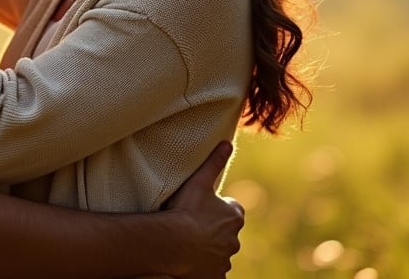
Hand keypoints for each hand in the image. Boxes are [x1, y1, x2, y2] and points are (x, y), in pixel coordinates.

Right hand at [165, 141, 244, 278]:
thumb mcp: (200, 182)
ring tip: (188, 241)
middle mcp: (234, 240)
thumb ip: (215, 162)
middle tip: (193, 224)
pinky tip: (191, 260)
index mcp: (234, 216)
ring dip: (208, 248)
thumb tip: (227, 142)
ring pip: (219, 252)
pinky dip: (205, 267)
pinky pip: (212, 271)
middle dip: (214, 229)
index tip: (204, 207)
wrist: (174, 243)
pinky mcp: (216, 276)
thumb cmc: (186, 210)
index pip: (233, 210)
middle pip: (226, 232)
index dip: (218, 208)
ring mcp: (225, 260)